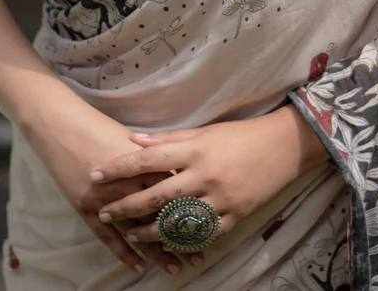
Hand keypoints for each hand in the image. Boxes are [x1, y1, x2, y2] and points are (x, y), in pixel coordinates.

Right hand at [22, 100, 204, 275]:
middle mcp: (129, 183)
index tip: (210, 227)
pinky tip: (139, 266)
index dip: (192, 212)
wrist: (62, 125)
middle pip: (160, 216)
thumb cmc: (99, 128)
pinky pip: (108, 237)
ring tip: (175, 268)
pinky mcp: (86, 207)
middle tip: (198, 258)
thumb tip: (181, 168)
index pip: (175, 192)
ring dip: (157, 252)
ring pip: (138, 232)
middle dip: (180, 239)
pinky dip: (124, 252)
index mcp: (145, 163)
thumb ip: (157, 157)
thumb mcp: (132, 140)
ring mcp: (106, 198)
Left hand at [90, 109, 327, 248]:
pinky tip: (164, 245)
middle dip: (126, 206)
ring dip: (148, 231)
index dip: (119, 167)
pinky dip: (180, 242)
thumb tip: (133, 140)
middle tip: (104, 212)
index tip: (95, 174)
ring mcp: (219, 200)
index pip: (148, 159)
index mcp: (195, 150)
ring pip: (175, 223)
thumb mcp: (204, 131)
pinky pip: (201, 235)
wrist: (282, 148)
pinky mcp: (232, 218)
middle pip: (157, 196)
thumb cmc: (239, 135)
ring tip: (129, 234)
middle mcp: (204, 176)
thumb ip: (168, 139)